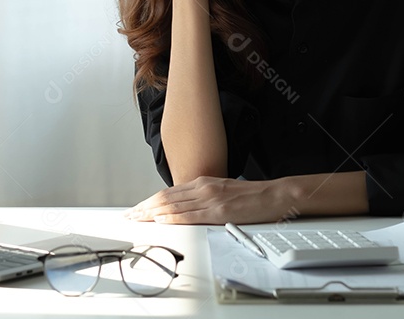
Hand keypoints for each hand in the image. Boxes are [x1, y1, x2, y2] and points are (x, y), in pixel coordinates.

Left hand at [124, 176, 291, 224]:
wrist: (274, 196)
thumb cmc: (252, 197)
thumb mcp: (223, 192)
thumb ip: (203, 199)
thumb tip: (186, 209)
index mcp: (203, 183)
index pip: (169, 193)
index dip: (150, 201)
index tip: (137, 208)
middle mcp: (203, 188)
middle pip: (166, 198)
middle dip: (144, 208)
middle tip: (129, 215)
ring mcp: (210, 199)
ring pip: (173, 205)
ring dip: (152, 213)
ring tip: (137, 219)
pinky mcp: (218, 211)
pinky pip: (190, 215)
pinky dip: (172, 218)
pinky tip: (160, 220)